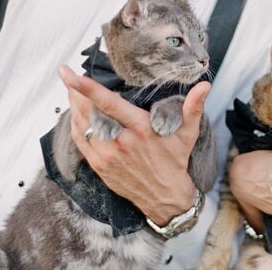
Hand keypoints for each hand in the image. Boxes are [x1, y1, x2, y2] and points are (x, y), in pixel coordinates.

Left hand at [58, 65, 210, 225]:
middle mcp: (120, 142)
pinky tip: (75, 113)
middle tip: (67, 75)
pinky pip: (81, 141)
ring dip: (73, 106)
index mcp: (140, 129)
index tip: (70, 73)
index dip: (87, 88)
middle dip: (74, 92)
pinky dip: (75, 125)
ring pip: (82, 125)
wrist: (165, 197)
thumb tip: (204, 87)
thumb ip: (193, 107)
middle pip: (88, 112)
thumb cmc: (175, 160)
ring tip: (70, 89)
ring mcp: (107, 156)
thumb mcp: (188, 133)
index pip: (108, 104)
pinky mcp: (100, 166)